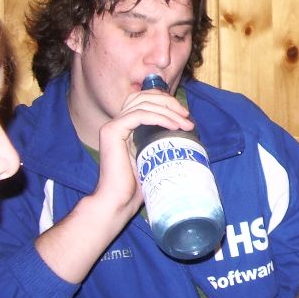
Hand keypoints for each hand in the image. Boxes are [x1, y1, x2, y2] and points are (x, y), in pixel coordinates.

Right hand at [92, 87, 194, 214]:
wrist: (119, 201)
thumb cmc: (138, 183)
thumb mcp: (154, 154)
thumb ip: (161, 138)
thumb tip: (185, 126)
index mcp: (126, 126)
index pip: (145, 99)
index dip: (166, 101)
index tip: (184, 114)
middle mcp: (117, 123)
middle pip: (145, 97)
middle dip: (169, 103)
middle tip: (187, 116)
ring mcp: (112, 126)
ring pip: (145, 104)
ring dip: (169, 111)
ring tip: (185, 123)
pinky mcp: (111, 131)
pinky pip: (140, 115)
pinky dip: (160, 117)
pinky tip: (174, 126)